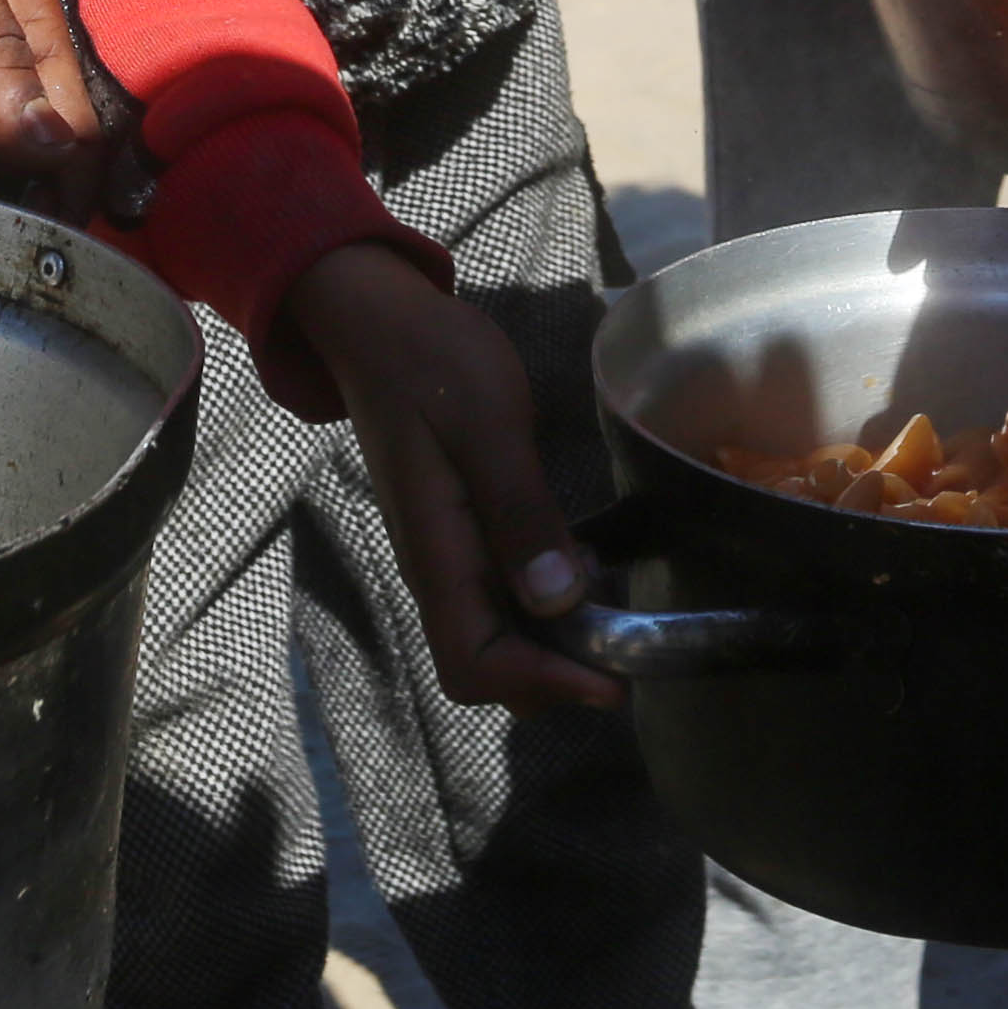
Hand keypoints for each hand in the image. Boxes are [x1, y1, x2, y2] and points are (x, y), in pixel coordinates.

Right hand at [282, 239, 610, 714]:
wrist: (379, 324)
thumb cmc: (432, 362)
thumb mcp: (487, 424)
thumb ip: (520, 512)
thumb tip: (559, 600)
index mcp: (436, 554)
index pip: (474, 665)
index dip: (544, 684)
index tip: (614, 677)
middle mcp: (437, 571)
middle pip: (486, 667)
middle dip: (555, 677)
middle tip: (628, 649)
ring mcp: (447, 556)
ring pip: (496, 638)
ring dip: (555, 646)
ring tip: (618, 615)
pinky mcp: (461, 536)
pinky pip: (501, 599)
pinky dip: (546, 607)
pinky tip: (586, 572)